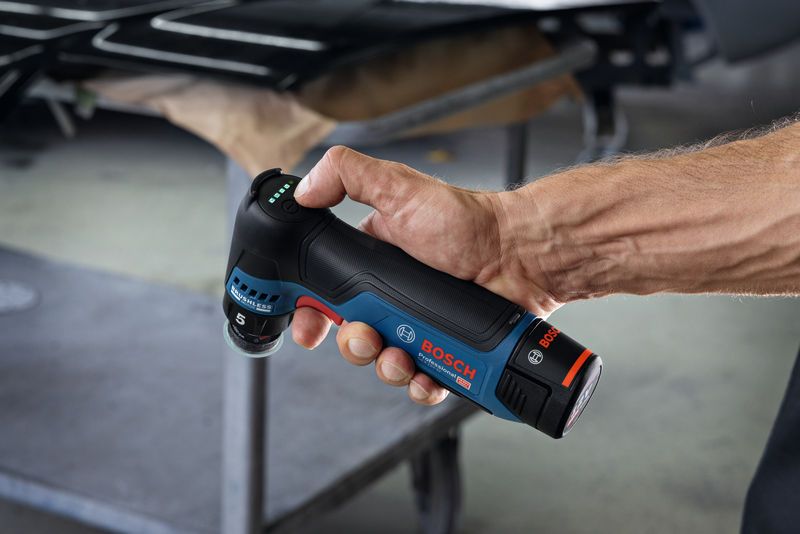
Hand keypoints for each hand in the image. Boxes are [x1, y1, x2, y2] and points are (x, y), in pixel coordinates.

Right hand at [290, 147, 562, 404]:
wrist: (521, 256)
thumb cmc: (468, 223)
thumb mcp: (399, 188)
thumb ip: (347, 176)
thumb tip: (303, 190)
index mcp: (372, 260)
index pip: (326, 292)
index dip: (312, 313)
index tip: (307, 326)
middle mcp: (392, 295)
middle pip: (351, 335)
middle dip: (352, 345)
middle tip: (366, 336)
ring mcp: (418, 324)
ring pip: (383, 362)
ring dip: (385, 367)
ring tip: (401, 355)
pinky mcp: (444, 348)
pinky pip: (421, 379)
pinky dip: (419, 385)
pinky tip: (425, 374)